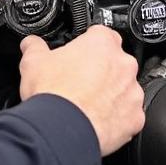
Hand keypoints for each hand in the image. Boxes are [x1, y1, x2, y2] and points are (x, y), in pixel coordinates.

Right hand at [18, 27, 144, 155]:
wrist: (60, 130)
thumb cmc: (51, 94)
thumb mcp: (33, 62)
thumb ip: (35, 46)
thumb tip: (30, 43)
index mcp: (102, 43)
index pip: (102, 34)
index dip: (88, 45)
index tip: (80, 56)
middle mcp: (123, 64)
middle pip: (116, 63)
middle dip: (101, 71)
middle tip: (80, 83)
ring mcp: (132, 91)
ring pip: (124, 90)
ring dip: (111, 95)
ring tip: (87, 106)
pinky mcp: (134, 117)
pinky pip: (129, 115)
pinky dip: (117, 119)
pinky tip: (98, 122)